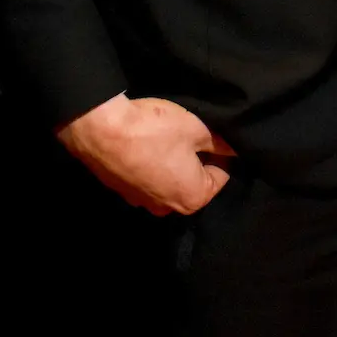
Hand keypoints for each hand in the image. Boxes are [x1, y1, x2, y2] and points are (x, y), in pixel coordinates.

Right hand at [56, 93, 235, 215]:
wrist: (101, 130)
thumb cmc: (156, 130)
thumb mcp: (197, 129)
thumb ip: (221, 142)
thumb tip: (235, 148)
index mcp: (192, 199)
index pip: (220, 176)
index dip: (220, 153)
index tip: (212, 135)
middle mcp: (168, 208)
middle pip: (193, 182)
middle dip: (195, 161)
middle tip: (190, 134)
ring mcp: (141, 202)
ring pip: (168, 181)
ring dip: (170, 163)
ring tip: (165, 137)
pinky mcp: (121, 191)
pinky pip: (146, 179)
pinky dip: (149, 165)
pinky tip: (145, 143)